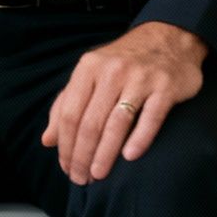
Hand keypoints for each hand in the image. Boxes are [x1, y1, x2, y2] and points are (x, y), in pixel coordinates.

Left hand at [41, 21, 206, 183]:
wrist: (168, 37)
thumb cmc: (123, 62)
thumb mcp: (91, 74)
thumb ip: (67, 104)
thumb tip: (47, 140)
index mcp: (88, 68)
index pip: (70, 113)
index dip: (65, 144)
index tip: (65, 166)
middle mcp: (112, 71)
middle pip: (90, 121)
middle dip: (82, 155)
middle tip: (81, 178)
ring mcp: (140, 78)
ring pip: (116, 123)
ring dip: (105, 153)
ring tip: (98, 174)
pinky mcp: (166, 87)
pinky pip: (150, 117)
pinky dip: (139, 139)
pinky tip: (129, 157)